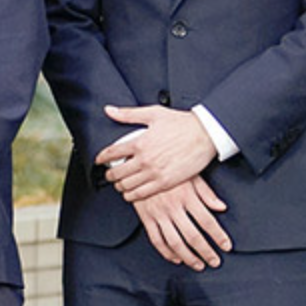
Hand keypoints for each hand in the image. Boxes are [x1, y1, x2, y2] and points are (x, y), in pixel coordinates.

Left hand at [97, 105, 217, 200]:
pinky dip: (133, 196)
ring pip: (127, 186)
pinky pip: (142, 194)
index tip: (98, 161)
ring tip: (119, 185)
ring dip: (120, 186)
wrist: (206, 135)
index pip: (111, 153)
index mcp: (139, 142)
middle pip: (117, 173)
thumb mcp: (153, 114)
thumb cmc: (181, 122)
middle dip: (110, 175)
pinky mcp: (166, 183)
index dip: (101, 158)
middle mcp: (144, 160)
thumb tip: (108, 110)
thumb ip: (128, 114)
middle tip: (109, 175)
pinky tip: (131, 194)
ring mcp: (155, 173)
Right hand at [132, 175, 231, 269]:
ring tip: (198, 265)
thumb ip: (206, 193)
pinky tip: (176, 258)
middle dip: (206, 252)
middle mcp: (173, 207)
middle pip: (193, 236)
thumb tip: (222, 207)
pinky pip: (156, 240)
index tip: (226, 246)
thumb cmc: (168, 169)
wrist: (138, 163)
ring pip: (175, 242)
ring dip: (188, 257)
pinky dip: (166, 252)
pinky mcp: (146, 217)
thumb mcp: (190, 175)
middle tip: (215, 262)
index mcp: (186, 195)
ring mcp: (158, 213)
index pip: (207, 221)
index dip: (219, 236)